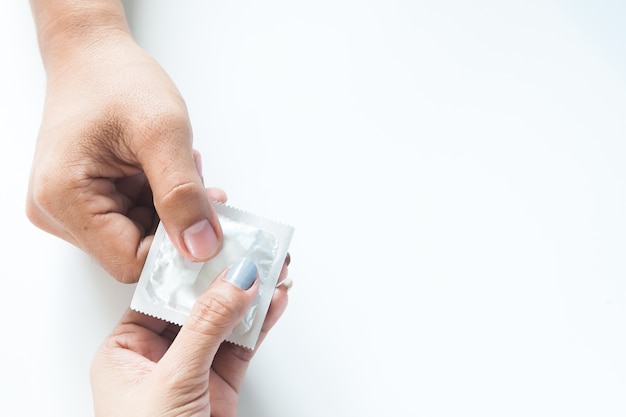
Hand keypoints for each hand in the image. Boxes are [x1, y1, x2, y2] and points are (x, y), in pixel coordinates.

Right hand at [27, 3, 220, 281]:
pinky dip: (160, 199)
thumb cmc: (114, 79)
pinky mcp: (85, 199)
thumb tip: (201, 248)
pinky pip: (133, 217)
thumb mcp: (162, 133)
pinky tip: (166, 170)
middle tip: (202, 189)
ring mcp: (70, 207)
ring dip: (171, 209)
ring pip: (139, 235)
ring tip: (181, 167)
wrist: (93, 53)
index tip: (210, 228)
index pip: (129, 262)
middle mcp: (58, 211)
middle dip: (177, 223)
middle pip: (134, 251)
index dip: (175, 251)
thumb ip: (183, 195)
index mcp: (64, 199)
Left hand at [91, 256, 290, 416]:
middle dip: (229, 275)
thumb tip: (234, 281)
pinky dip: (262, 321)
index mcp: (125, 349)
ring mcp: (194, 368)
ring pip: (227, 320)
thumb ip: (207, 327)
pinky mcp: (222, 382)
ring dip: (252, 294)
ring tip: (275, 266)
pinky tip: (276, 300)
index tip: (216, 239)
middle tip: (253, 246)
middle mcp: (159, 355)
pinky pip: (244, 343)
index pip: (161, 292)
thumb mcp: (174, 381)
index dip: (190, 265)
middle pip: (199, 302)